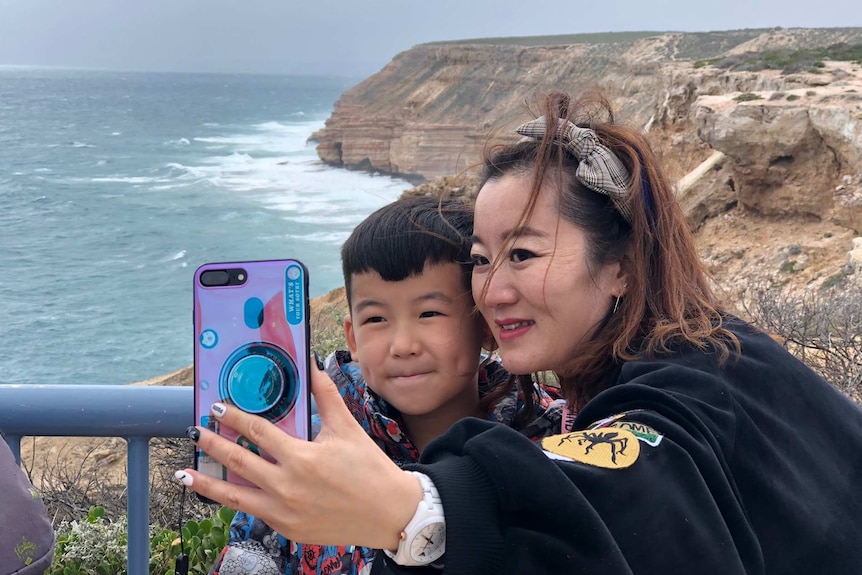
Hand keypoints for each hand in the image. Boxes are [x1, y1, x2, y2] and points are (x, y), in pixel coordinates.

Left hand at [177, 366, 421, 548]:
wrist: (389, 513)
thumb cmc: (370, 469)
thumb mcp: (347, 428)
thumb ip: (325, 394)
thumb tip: (312, 364)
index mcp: (302, 458)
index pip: (258, 432)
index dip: (234, 417)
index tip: (217, 408)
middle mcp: (288, 487)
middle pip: (238, 462)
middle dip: (212, 445)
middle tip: (195, 432)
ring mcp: (284, 512)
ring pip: (235, 496)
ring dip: (207, 483)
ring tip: (185, 473)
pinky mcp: (287, 529)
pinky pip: (253, 512)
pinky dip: (234, 502)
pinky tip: (221, 493)